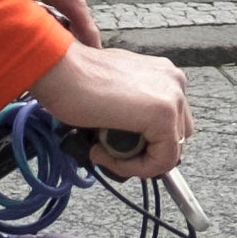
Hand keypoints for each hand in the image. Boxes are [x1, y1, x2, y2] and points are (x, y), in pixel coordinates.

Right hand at [34, 43, 192, 176]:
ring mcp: (173, 97)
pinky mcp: (163, 115)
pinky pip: (162, 161)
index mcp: (164, 75)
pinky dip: (135, 167)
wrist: (60, 70)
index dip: (145, 145)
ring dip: (137, 161)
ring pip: (170, 153)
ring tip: (104, 151)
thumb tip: (134, 139)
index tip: (112, 145)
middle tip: (111, 152)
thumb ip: (132, 112)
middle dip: (145, 152)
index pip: (173, 124)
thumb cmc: (76, 79)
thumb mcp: (115, 94)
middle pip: (176, 138)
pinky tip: (105, 154)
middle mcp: (174, 82)